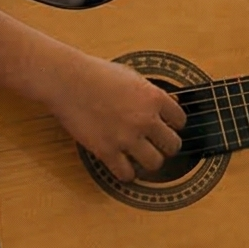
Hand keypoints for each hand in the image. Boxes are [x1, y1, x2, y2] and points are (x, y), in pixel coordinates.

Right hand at [37, 51, 187, 181]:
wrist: (67, 80)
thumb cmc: (97, 73)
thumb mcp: (132, 76)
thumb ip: (150, 93)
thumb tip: (168, 104)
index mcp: (154, 98)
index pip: (180, 120)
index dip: (174, 124)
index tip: (167, 127)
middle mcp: (145, 119)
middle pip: (173, 145)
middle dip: (167, 146)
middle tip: (158, 145)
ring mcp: (126, 137)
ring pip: (155, 163)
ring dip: (150, 161)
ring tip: (142, 157)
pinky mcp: (106, 150)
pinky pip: (126, 174)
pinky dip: (127, 174)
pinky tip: (124, 168)